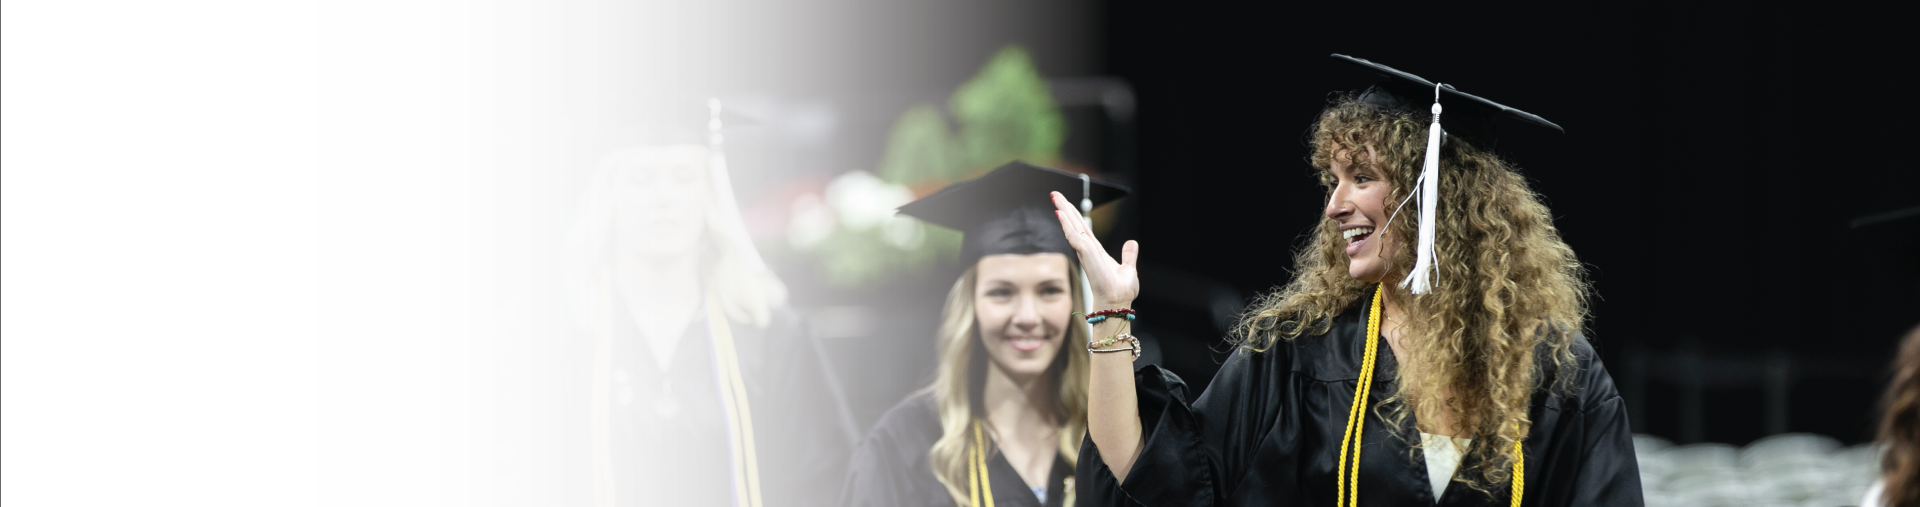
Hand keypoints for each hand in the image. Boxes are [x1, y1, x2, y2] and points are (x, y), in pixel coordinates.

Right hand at [1051, 191, 1138, 307]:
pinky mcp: (1085, 254)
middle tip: (1055, 194)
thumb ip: (1128, 255)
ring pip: (1071, 227)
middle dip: (1064, 208)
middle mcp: (1087, 250)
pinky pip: (1073, 235)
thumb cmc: (1121, 291)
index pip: (1083, 229)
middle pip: (1074, 224)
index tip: (1066, 204)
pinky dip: (1067, 224)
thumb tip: (1132, 242)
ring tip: (1055, 197)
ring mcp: (1085, 251)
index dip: (1074, 216)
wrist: (1118, 302)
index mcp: (1096, 251)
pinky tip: (1061, 213)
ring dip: (1063, 211)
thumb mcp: (1128, 268)